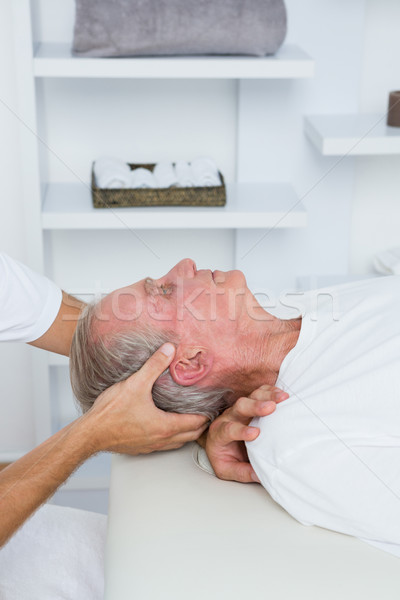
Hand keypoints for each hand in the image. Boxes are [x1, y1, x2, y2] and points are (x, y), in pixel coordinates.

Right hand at [85, 343, 208, 454]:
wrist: (90, 434)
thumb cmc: (111, 413)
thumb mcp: (136, 383)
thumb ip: (155, 365)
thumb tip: (169, 349)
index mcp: (165, 426)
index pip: (196, 423)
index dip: (207, 414)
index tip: (213, 406)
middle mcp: (161, 440)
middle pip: (191, 436)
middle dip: (201, 424)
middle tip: (206, 412)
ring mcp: (150, 446)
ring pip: (178, 442)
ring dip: (187, 432)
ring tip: (189, 418)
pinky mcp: (140, 448)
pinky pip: (163, 444)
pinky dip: (171, 436)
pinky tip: (164, 425)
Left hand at [205, 385, 288, 482]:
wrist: (219, 442)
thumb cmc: (224, 455)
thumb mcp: (227, 469)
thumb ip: (242, 472)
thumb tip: (259, 475)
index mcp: (220, 433)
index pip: (229, 429)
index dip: (241, 431)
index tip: (255, 434)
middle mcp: (229, 417)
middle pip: (240, 407)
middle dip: (255, 406)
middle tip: (270, 407)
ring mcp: (240, 408)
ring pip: (251, 396)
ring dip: (267, 396)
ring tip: (282, 398)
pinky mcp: (251, 403)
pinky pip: (259, 392)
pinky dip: (271, 391)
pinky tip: (281, 393)